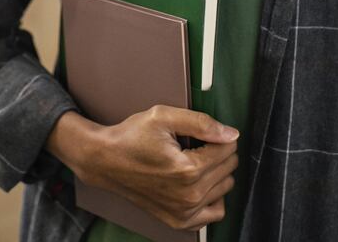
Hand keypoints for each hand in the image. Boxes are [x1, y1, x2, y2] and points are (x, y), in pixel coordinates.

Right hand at [48, 107, 238, 230]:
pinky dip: (212, 197)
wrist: (106, 161)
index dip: (218, 136)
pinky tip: (198, 183)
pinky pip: (215, 212)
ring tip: (193, 162)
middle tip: (194, 145)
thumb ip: (201, 123)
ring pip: (225, 188)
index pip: (228, 149)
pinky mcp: (180, 221)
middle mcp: (189, 196)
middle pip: (229, 168)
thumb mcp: (163, 116)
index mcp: (188, 170)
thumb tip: (231, 134)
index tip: (200, 134)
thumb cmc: (131, 137)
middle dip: (217, 152)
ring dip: (216, 173)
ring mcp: (185, 212)